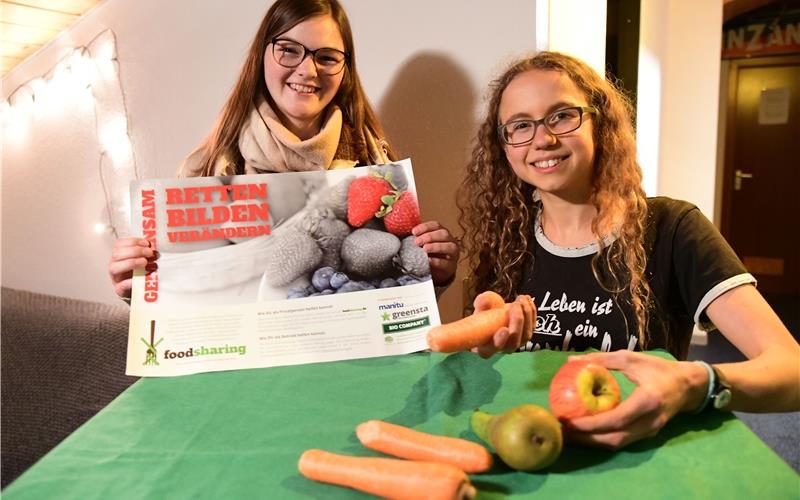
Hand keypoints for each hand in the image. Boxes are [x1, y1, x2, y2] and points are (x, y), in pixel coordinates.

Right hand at [108, 237, 156, 298]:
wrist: (138, 289)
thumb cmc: (139, 272)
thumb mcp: (142, 260)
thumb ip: (146, 254)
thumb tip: (155, 251)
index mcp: (118, 254)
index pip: (120, 243)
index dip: (133, 241)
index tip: (147, 243)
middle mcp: (114, 264)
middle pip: (117, 254)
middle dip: (135, 251)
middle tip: (149, 253)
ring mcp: (115, 277)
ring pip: (115, 268)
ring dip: (132, 263)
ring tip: (145, 263)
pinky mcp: (119, 289)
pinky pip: (122, 285)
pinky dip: (131, 281)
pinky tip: (142, 277)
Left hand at [411, 221, 458, 285]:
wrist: (436, 272)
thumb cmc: (429, 255)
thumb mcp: (422, 245)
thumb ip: (417, 238)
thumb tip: (403, 231)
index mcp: (442, 234)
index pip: (436, 225)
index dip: (425, 227)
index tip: (414, 232)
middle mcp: (450, 241)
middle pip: (443, 234)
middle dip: (430, 236)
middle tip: (417, 242)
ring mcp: (453, 254)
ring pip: (450, 247)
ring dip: (436, 246)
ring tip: (425, 249)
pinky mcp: (451, 267)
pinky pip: (446, 263)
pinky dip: (437, 261)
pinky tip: (429, 261)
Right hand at [472, 293, 535, 357]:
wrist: (494, 312)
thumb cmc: (484, 312)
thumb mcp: (479, 306)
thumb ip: (481, 304)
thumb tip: (484, 303)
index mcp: (484, 347)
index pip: (491, 350)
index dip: (499, 341)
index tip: (504, 329)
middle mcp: (502, 349)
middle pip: (513, 343)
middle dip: (517, 323)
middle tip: (515, 305)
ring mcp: (517, 343)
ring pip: (526, 335)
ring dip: (526, 315)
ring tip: (521, 298)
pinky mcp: (526, 334)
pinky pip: (532, 326)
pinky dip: (531, 311)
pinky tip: (527, 298)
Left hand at [561, 350, 707, 448]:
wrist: (689, 386)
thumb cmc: (659, 369)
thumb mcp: (632, 358)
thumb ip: (602, 359)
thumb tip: (572, 362)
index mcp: (648, 400)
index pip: (618, 419)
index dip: (592, 424)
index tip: (571, 421)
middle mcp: (650, 421)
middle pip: (614, 439)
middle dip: (586, 439)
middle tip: (563, 430)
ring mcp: (650, 431)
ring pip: (617, 444)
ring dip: (592, 442)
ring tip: (569, 434)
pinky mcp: (648, 435)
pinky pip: (622, 441)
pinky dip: (602, 439)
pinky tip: (586, 433)